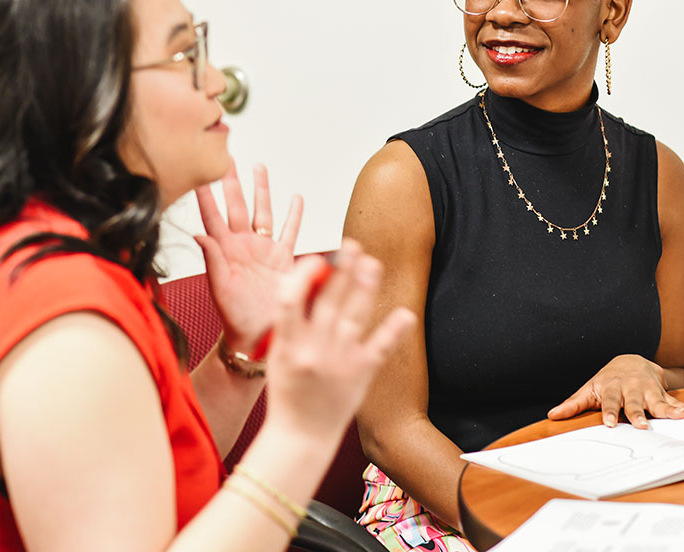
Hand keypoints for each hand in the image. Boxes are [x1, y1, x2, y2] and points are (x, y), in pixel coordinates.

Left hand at [195, 162, 302, 351]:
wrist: (260, 336)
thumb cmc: (235, 317)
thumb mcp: (220, 288)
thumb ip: (212, 260)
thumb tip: (198, 233)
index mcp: (224, 251)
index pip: (212, 216)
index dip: (206, 195)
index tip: (198, 172)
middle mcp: (243, 246)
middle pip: (238, 206)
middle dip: (233, 182)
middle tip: (228, 158)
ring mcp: (264, 250)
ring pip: (263, 212)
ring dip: (262, 190)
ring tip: (260, 167)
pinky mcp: (283, 258)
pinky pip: (290, 231)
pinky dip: (294, 214)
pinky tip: (296, 198)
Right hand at [265, 242, 415, 442]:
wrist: (299, 437)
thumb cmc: (288, 393)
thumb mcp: (278, 355)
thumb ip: (292, 322)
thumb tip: (311, 281)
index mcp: (287, 344)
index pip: (290, 299)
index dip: (303, 275)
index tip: (315, 258)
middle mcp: (313, 350)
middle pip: (329, 301)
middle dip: (341, 270)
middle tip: (351, 246)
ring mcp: (338, 361)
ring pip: (354, 316)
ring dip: (364, 288)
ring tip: (372, 264)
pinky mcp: (360, 373)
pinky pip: (379, 348)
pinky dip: (393, 331)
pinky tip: (405, 314)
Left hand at [547, 354, 683, 428]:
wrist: (630, 361)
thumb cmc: (607, 380)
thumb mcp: (589, 389)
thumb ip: (573, 404)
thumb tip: (552, 415)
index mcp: (612, 388)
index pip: (609, 402)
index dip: (608, 412)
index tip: (607, 423)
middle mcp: (632, 389)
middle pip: (635, 403)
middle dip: (638, 414)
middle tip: (642, 426)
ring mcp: (649, 391)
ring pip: (659, 402)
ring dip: (670, 411)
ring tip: (682, 418)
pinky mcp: (662, 395)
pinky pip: (675, 403)